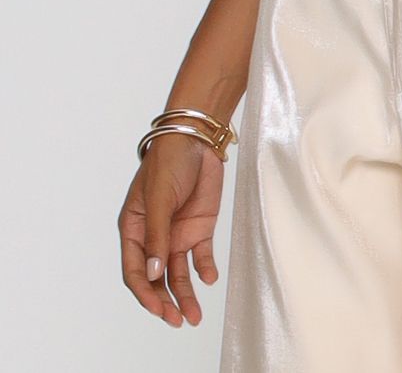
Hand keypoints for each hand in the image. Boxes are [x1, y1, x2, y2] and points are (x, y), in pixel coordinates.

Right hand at [118, 133, 223, 327]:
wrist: (198, 139)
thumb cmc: (169, 162)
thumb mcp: (159, 198)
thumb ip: (157, 236)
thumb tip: (153, 275)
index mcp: (134, 229)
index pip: (134, 271)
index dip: (145, 292)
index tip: (159, 309)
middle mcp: (154, 236)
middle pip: (157, 278)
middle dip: (165, 301)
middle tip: (178, 320)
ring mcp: (177, 233)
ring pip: (178, 273)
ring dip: (185, 294)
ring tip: (194, 317)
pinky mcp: (199, 227)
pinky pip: (200, 256)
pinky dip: (204, 269)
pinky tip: (209, 278)